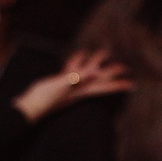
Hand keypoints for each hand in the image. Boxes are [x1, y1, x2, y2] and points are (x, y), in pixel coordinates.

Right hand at [13, 49, 133, 123]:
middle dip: (111, 72)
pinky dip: (76, 61)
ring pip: (86, 72)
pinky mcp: (59, 84)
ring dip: (94, 62)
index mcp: (81, 90)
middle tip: (124, 67)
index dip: (118, 84)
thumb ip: (78, 77)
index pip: (104, 86)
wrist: (28, 108)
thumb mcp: (61, 85)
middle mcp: (78, 89)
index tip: (133, 83)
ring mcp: (68, 87)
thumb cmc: (43, 98)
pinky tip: (79, 55)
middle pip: (99, 79)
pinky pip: (71, 70)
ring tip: (103, 53)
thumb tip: (95, 72)